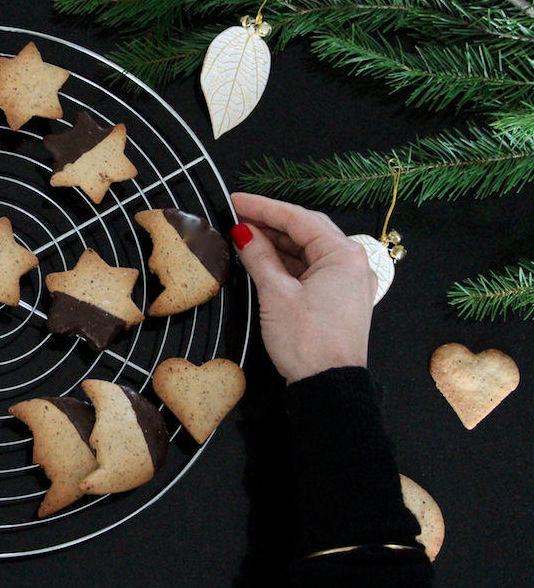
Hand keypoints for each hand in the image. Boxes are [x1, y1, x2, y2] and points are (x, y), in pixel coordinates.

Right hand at [230, 193, 376, 383]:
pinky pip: (311, 269)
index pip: (299, 218)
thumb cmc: (307, 340)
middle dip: (270, 222)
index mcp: (344, 255)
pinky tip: (263, 259)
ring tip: (244, 235)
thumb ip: (259, 256)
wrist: (329, 387)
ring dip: (277, 243)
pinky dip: (287, 263)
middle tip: (236, 215)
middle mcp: (352, 263)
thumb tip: (242, 232)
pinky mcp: (339, 299)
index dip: (263, 207)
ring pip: (308, 251)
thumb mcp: (276, 293)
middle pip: (306, 231)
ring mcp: (347, 282)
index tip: (236, 200)